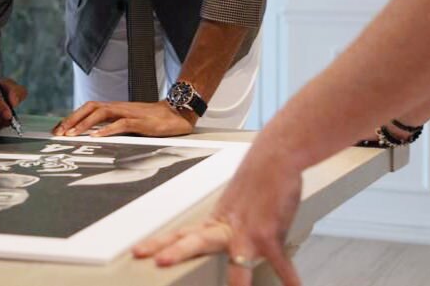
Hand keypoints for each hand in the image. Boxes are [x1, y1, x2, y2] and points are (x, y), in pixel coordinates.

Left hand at [52, 100, 195, 137]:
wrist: (178, 112)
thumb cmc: (154, 120)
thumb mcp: (131, 123)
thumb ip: (115, 126)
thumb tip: (95, 136)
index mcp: (117, 108)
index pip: (90, 108)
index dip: (73, 117)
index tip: (58, 129)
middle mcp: (120, 107)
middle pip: (91, 107)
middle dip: (73, 118)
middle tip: (59, 132)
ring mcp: (130, 113)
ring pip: (103, 113)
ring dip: (85, 123)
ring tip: (72, 134)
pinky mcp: (141, 122)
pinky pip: (121, 123)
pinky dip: (107, 129)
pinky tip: (97, 137)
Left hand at [133, 147, 302, 285]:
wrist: (276, 156)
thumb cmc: (258, 177)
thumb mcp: (235, 202)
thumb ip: (226, 225)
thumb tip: (224, 239)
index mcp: (216, 220)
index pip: (182, 233)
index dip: (159, 243)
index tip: (139, 252)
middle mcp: (228, 227)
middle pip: (197, 241)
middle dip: (177, 253)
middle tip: (160, 262)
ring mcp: (248, 232)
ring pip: (237, 262)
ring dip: (236, 283)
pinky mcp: (271, 234)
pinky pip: (281, 263)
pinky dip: (289, 279)